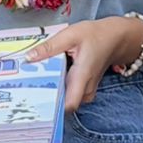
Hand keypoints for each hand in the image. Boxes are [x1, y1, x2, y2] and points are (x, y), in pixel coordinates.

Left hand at [25, 16, 141, 110]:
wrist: (115, 38)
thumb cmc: (96, 35)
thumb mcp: (71, 34)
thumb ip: (50, 47)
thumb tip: (28, 58)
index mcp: (82, 75)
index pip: (69, 105)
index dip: (52, 107)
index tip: (35, 100)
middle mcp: (85, 88)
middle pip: (64, 104)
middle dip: (46, 98)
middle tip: (27, 89)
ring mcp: (86, 90)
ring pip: (66, 100)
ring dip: (52, 93)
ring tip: (35, 82)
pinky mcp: (85, 89)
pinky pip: (70, 95)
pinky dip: (59, 89)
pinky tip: (49, 78)